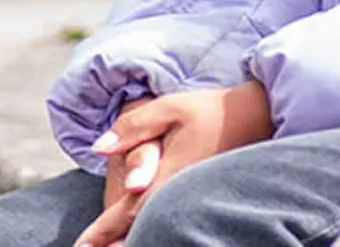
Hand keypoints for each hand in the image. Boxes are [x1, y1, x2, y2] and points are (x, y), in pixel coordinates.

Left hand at [76, 84, 273, 246]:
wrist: (257, 115)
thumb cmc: (210, 110)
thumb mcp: (170, 107)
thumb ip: (133, 126)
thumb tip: (99, 148)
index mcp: (170, 173)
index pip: (129, 209)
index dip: (103, 230)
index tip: (83, 246)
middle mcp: (181, 192)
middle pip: (142, 227)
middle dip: (115, 242)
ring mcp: (194, 197)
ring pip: (158, 226)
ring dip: (133, 238)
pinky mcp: (201, 197)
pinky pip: (172, 220)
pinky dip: (153, 229)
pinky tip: (141, 233)